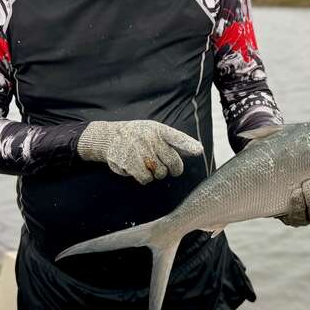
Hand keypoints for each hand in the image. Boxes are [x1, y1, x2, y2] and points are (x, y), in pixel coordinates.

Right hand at [77, 120, 203, 184]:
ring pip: (160, 173)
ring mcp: (140, 151)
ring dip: (156, 173)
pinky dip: (145, 178)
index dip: (189, 145)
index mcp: (159, 130)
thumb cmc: (138, 135)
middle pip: (173, 162)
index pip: (177, 138)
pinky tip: (139, 170)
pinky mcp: (131, 163)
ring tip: (149, 165)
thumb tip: (197, 149)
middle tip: (172, 170)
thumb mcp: (154, 131)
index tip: (198, 151)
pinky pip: (146, 178)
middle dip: (175, 169)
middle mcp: (151, 139)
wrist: (110, 137)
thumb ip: (173, 141)